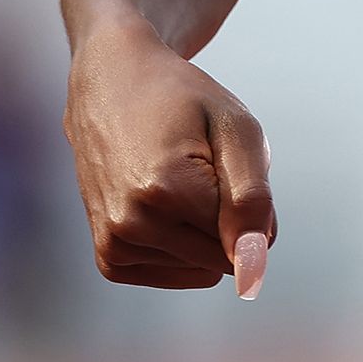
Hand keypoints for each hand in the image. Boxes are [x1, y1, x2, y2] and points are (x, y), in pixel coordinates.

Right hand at [63, 17, 274, 295]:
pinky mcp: (109, 259)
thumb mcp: (237, 130)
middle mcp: (130, 224)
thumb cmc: (184, 102)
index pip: (247, 237)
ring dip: (201, 229)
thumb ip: (253, 202)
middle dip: (226, 219)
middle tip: (197, 168)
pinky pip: (177, 273)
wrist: (113, 85)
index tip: (220, 161)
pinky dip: (183, 245)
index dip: (249, 202)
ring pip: (202, 268)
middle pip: (223, 258)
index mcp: (165, 190)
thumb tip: (252, 276)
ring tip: (174, 179)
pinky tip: (162, 203)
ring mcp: (114, 245)